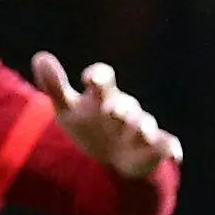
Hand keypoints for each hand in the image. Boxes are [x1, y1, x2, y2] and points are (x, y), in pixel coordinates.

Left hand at [33, 53, 181, 181]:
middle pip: (125, 104)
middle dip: (120, 108)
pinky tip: (174, 156)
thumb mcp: (68, 109)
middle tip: (112, 113)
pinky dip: (170, 149)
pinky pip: (166, 145)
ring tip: (138, 132)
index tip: (90, 79)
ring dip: (141, 128)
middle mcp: (124, 109)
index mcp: (103, 95)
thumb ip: (55, 86)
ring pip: (145, 124)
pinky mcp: (155, 147)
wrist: (111, 157)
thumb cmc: (88, 126)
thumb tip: (40, 56)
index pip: (102, 78)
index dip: (98, 77)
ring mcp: (141, 128)